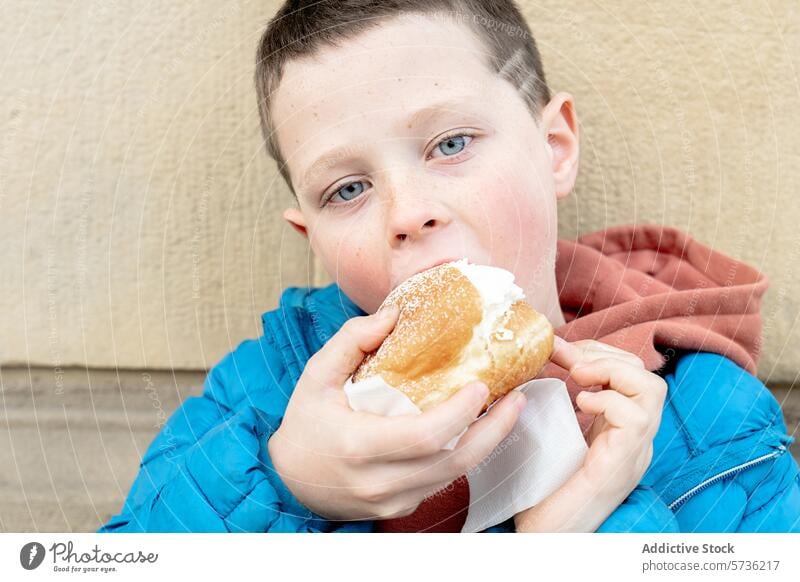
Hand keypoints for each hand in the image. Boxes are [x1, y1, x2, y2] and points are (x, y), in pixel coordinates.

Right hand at [268, 306, 526, 520]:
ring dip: (487, 443)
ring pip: (454, 475)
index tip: (482, 386)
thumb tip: (394, 315)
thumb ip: (351, 340)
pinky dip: (464, 455)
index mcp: (358, 446)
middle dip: (493, 430)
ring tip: (509, 410)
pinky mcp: (400, 508)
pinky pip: (441, 482)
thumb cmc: (305, 424)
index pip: (425, 436)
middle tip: (517, 399)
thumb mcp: (316, 376)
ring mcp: (392, 500)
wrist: (290, 482)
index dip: (460, 413)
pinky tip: (478, 430)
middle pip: (452, 461)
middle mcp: (379, 481)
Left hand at [514, 337, 666, 531]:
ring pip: (653, 390)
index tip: (558, 347)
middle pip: (647, 376)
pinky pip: (636, 418)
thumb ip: (554, 402)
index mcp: (618, 430)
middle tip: (568, 359)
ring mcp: (634, 451)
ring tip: (578, 376)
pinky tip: (580, 404)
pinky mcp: (623, 463)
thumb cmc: (542, 489)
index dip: (597, 351)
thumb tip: (539, 359)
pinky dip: (608, 400)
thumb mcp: (551, 434)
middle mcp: (634, 439)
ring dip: (612, 370)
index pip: (630, 374)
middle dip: (605, 353)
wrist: (547, 536)